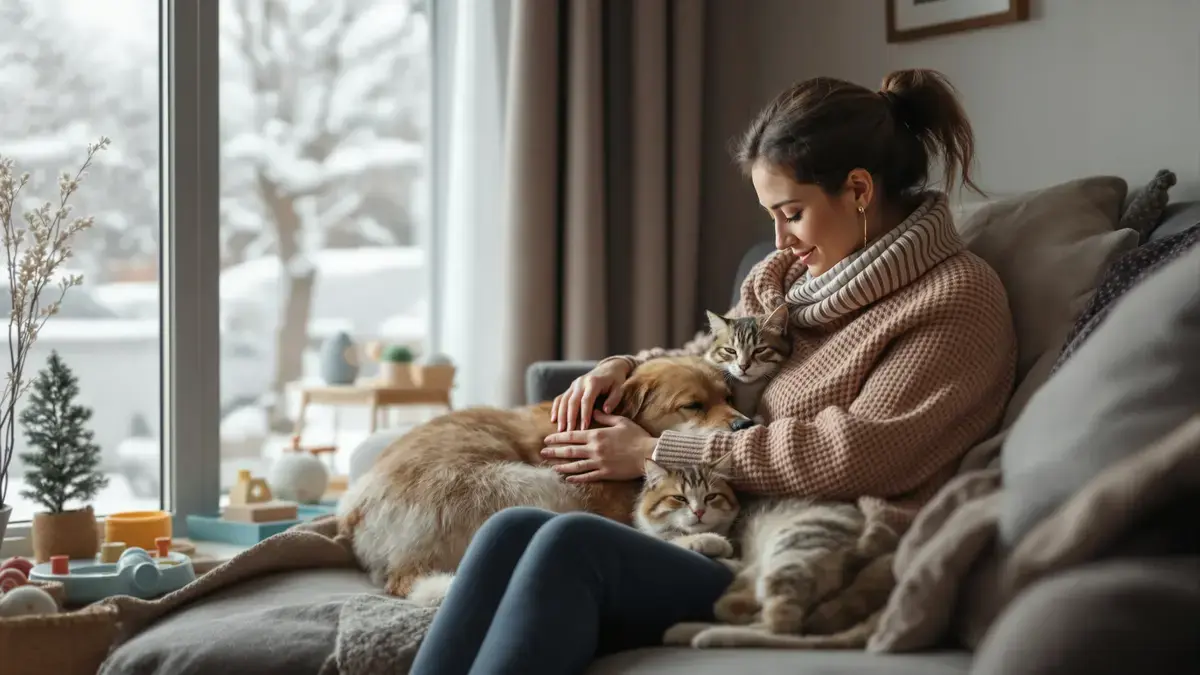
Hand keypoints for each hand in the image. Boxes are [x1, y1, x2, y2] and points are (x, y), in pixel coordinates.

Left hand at [541, 412, 655, 481]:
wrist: (649, 453)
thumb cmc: (637, 436)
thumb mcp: (621, 421)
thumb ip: (605, 417)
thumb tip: (594, 410)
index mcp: (597, 435)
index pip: (572, 435)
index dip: (558, 437)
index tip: (547, 438)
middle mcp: (595, 449)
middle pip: (570, 450)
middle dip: (554, 451)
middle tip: (542, 452)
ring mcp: (599, 463)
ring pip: (575, 465)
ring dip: (562, 466)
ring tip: (552, 466)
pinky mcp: (605, 474)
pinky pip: (587, 476)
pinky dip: (576, 478)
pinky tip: (567, 478)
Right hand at [549, 359, 631, 431]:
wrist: (608, 368)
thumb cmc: (615, 381)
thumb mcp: (619, 388)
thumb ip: (613, 399)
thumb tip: (605, 411)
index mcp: (593, 382)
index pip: (586, 400)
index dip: (584, 414)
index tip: (584, 428)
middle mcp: (581, 382)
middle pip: (572, 401)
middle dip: (570, 418)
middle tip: (569, 432)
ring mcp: (574, 385)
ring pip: (563, 400)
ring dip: (561, 415)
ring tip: (561, 430)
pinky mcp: (570, 388)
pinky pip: (560, 398)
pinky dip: (555, 408)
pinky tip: (553, 419)